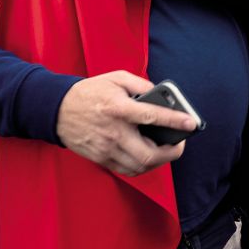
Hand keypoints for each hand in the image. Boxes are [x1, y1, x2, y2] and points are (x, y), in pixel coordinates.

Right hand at [55, 71, 193, 175]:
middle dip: (172, 152)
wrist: (56, 109)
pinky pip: (127, 170)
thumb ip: (141, 84)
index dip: (175, 121)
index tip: (192, 123)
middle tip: (179, 144)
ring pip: (140, 166)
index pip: (151, 116)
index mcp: (118, 109)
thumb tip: (162, 95)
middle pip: (148, 154)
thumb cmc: (90, 92)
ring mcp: (105, 149)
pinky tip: (148, 156)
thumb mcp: (116, 78)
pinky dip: (142, 166)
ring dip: (158, 161)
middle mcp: (113, 132)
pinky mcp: (100, 158)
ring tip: (165, 150)